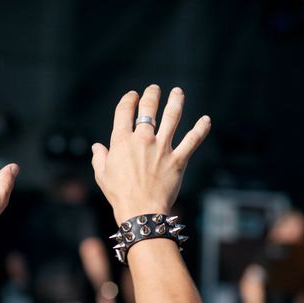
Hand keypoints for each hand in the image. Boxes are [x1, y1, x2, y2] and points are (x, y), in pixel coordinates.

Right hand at [91, 85, 210, 223]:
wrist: (140, 211)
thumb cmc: (119, 194)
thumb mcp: (102, 175)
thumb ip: (99, 157)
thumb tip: (97, 147)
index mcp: (122, 141)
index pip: (124, 111)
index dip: (129, 100)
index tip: (132, 96)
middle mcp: (143, 139)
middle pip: (149, 109)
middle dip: (152, 95)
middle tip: (154, 89)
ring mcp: (162, 148)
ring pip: (172, 117)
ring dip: (176, 102)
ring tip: (178, 92)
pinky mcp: (178, 160)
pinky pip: (193, 140)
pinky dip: (201, 129)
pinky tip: (206, 120)